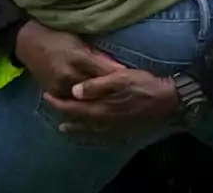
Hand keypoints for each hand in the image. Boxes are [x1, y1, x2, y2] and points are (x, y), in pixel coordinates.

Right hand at [14, 20, 125, 97]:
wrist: (28, 41)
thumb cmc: (56, 35)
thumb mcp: (79, 41)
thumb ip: (98, 56)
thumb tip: (119, 68)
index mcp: (78, 59)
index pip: (105, 74)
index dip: (119, 80)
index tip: (132, 85)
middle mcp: (69, 75)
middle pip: (96, 90)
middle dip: (110, 94)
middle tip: (126, 99)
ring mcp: (59, 86)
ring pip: (84, 100)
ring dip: (97, 101)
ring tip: (113, 105)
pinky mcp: (52, 92)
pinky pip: (70, 102)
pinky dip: (82, 103)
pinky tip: (93, 106)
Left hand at [43, 69, 178, 133]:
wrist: (166, 100)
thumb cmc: (142, 84)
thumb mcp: (118, 78)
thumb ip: (95, 85)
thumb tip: (74, 91)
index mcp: (100, 108)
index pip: (72, 108)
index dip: (58, 102)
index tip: (46, 95)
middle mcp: (104, 122)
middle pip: (78, 120)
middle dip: (63, 113)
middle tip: (52, 105)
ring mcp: (113, 128)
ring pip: (88, 130)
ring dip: (75, 127)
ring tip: (64, 127)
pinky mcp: (122, 130)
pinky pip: (101, 134)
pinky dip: (90, 133)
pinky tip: (90, 130)